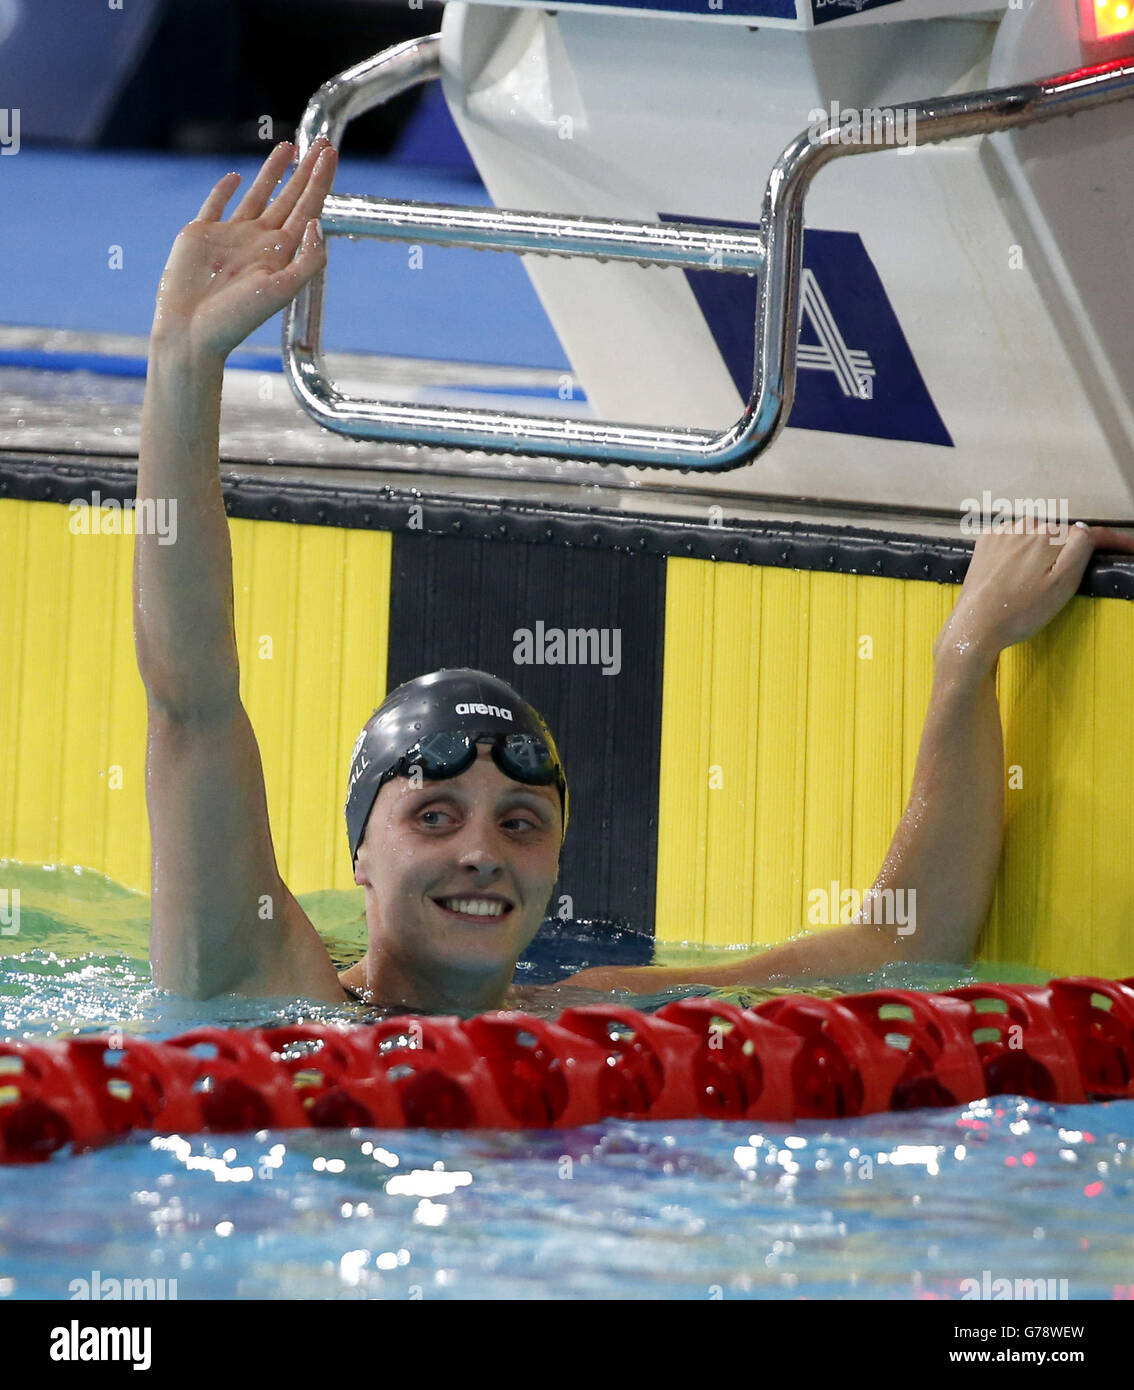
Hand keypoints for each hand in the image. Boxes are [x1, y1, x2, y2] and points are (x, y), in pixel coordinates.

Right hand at [151, 137, 337, 361]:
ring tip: (289, 147)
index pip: (307, 208)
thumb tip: (316, 224)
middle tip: (322, 143)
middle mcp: (259, 241)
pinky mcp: (201, 234)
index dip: (320, 180)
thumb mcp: (281, 291)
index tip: (331, 153)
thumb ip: (307, 260)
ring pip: (257, 195)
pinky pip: (216, 206)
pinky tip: (235, 177)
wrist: (192, 331)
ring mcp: (231, 236)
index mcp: (281, 253)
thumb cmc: (237, 318)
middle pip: (289, 197)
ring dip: (273, 172)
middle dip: (306, 170)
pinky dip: (225, 190)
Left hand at [936, 523, 1133, 667]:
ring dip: (1041, 553)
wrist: (975, 626)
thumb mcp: (1063, 584)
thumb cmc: (1021, 611)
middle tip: (1054, 585)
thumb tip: (1086, 529)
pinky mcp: (986, 541)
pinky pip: (1012, 540)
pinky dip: (1019, 552)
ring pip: (1036, 537)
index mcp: (1049, 535)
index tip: (1129, 548)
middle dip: (1066, 553)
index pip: (1088, 534)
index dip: (1113, 542)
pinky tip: (1013, 575)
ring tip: (1030, 584)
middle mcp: (1026, 525)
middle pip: (1060, 536)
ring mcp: (1003, 532)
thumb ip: (1080, 550)